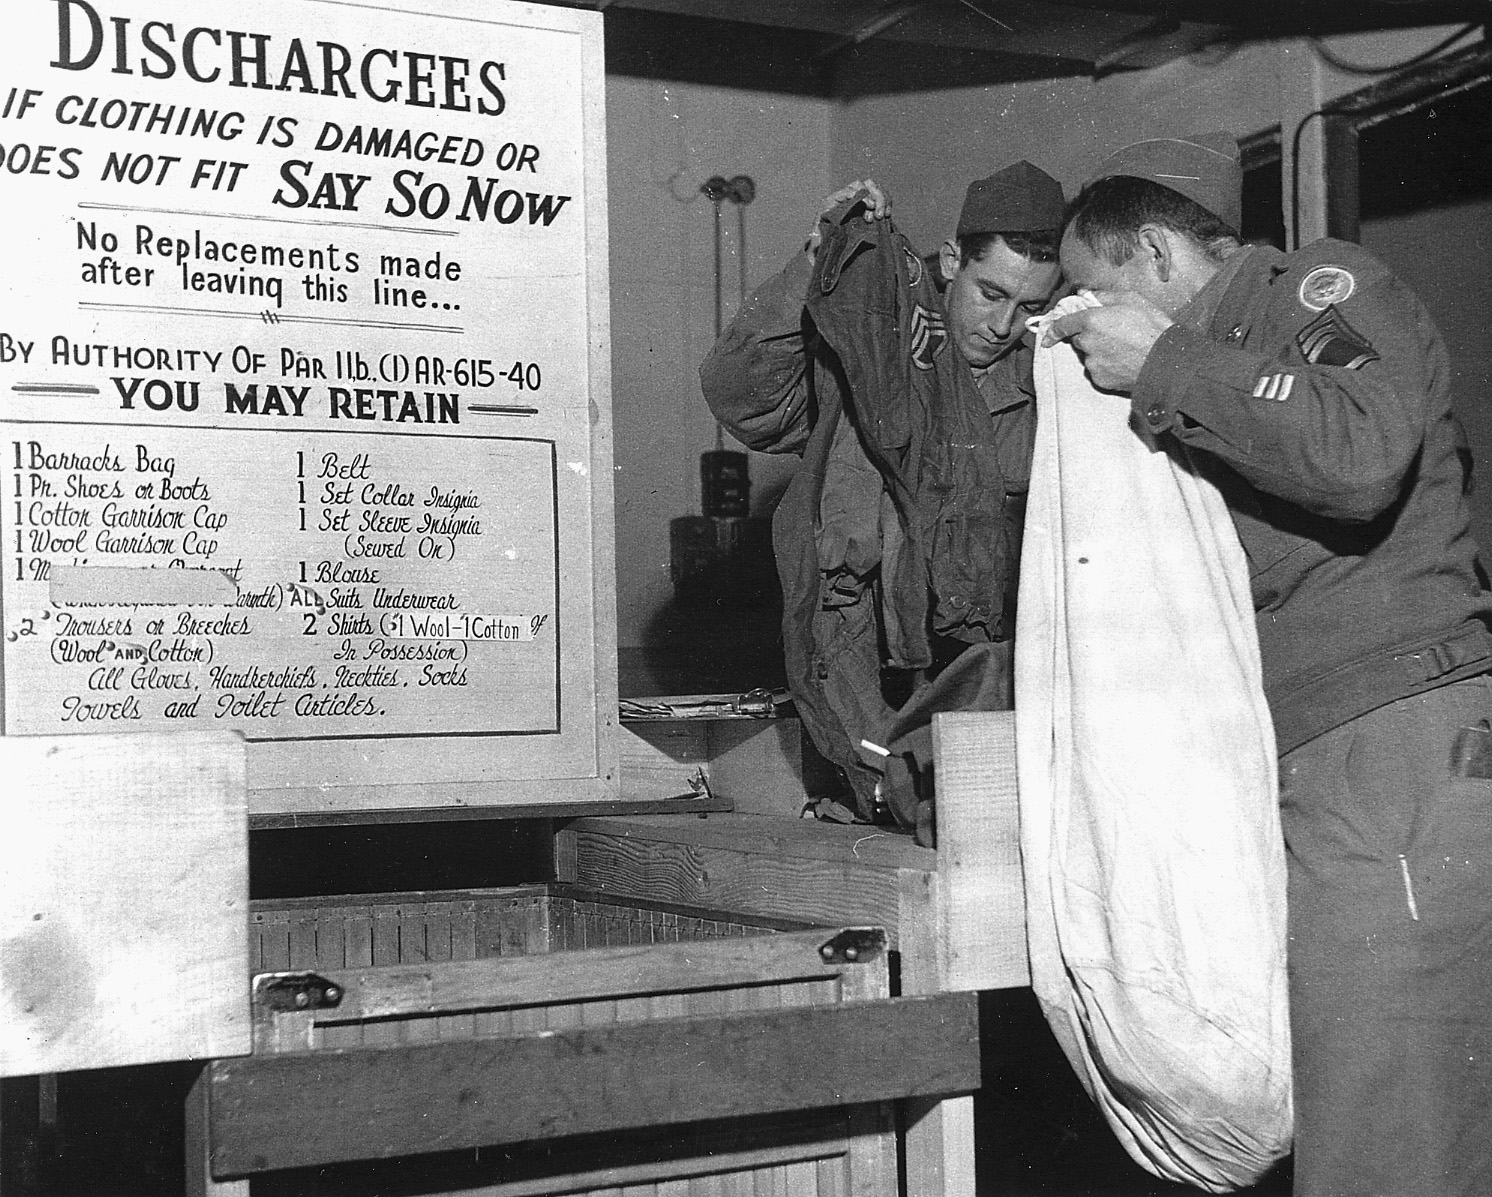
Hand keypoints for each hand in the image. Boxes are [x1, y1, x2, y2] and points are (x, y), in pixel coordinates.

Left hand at [806, 179, 890, 253]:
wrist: (831, 243)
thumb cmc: (823, 240)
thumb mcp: (817, 239)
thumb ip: (816, 237)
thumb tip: (817, 235)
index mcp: (832, 201)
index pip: (846, 191)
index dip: (858, 195)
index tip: (868, 206)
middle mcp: (846, 196)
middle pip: (862, 185)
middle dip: (873, 197)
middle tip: (877, 214)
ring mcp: (858, 198)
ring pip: (873, 187)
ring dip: (881, 199)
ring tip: (881, 216)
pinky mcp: (868, 204)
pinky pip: (880, 196)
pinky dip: (886, 202)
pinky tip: (886, 215)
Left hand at [1041, 296, 1173, 393]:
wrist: (1166, 362)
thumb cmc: (1153, 328)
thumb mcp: (1132, 300)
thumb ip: (1104, 296)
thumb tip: (1084, 294)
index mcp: (1092, 320)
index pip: (1063, 324)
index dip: (1054, 329)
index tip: (1048, 336)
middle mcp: (1088, 342)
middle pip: (1080, 339)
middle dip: (1090, 336)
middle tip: (1113, 334)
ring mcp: (1092, 363)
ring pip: (1089, 356)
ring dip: (1100, 352)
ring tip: (1125, 349)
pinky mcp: (1099, 379)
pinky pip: (1098, 371)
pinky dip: (1107, 367)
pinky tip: (1124, 361)